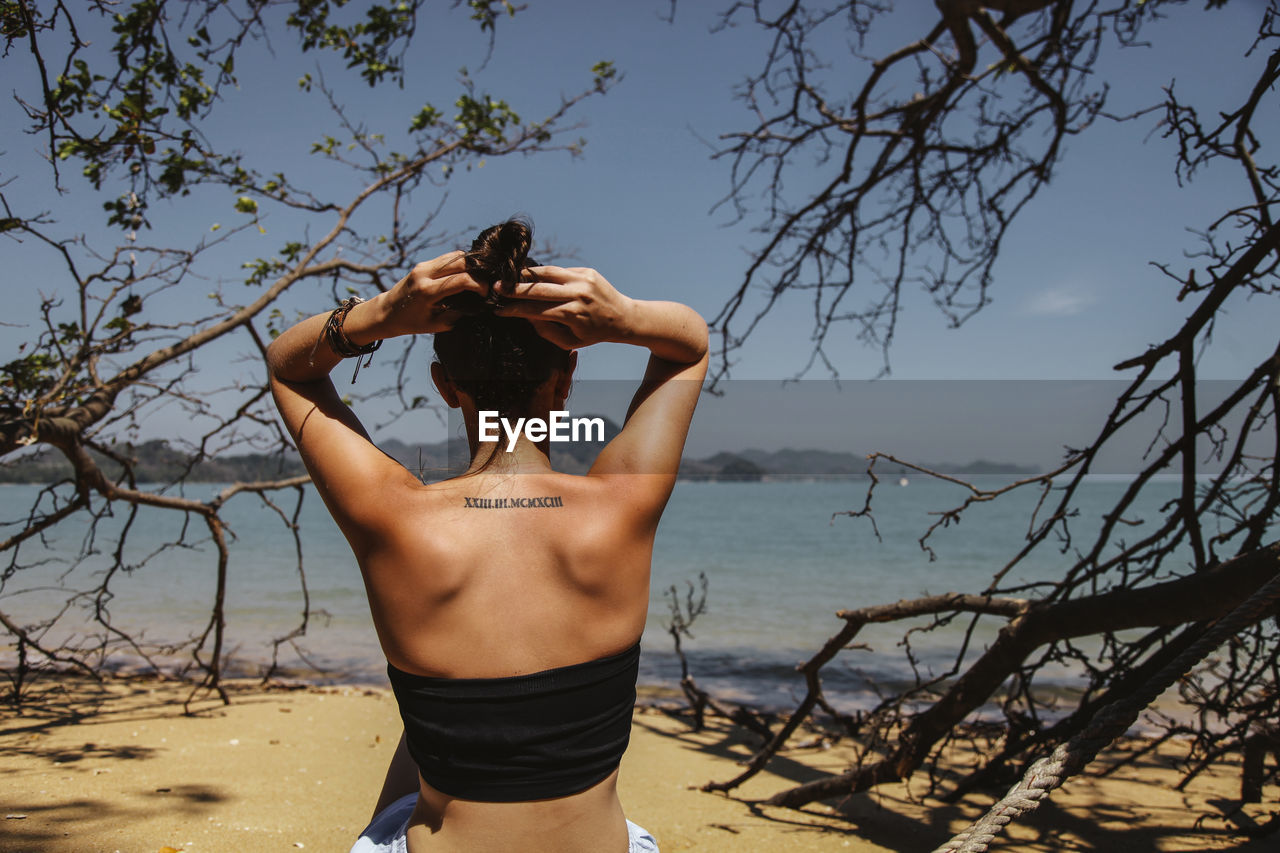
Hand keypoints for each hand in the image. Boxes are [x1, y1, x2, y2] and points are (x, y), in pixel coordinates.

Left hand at [379, 251, 486, 336]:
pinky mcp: (423, 264)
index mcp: (427, 291)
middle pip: (461, 262)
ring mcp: (423, 266)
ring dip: (470, 265)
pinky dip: (460, 264)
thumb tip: (478, 305)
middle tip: (485, 284)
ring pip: (455, 256)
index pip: (461, 280)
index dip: (479, 285)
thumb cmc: (411, 323)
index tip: (485, 293)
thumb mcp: (437, 325)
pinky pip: (447, 258)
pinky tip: (466, 275)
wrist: (386, 312)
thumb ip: (458, 313)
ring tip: (478, 279)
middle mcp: (424, 274)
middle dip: (478, 272)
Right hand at [494, 265, 633, 349]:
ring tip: (509, 276)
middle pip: (538, 289)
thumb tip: (525, 315)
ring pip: (547, 273)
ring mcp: (583, 280)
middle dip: (514, 289)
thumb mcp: (569, 342)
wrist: (622, 317)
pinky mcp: (587, 271)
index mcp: (573, 315)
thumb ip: (546, 331)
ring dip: (526, 274)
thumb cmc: (593, 334)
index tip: (499, 310)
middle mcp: (578, 295)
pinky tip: (529, 274)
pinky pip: (559, 270)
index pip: (536, 311)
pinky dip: (543, 272)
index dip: (515, 310)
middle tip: (495, 288)